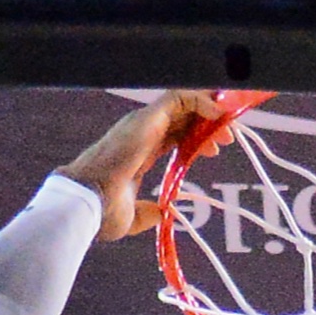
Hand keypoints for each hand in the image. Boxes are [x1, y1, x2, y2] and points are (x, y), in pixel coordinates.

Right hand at [63, 91, 237, 240]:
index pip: (173, 133)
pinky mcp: (148, 118)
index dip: (197, 138)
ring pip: (183, 102)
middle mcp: (141, 131)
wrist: (87, 205)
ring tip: (226, 128)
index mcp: (138, 150)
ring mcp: (143, 122)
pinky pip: (180, 97)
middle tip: (227, 138)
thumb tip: (161, 215)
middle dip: (208, 123)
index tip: (215, 151)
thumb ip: (147, 213)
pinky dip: (202, 101)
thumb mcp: (131, 217)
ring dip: (208, 111)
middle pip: (181, 116)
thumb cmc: (100, 212)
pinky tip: (218, 116)